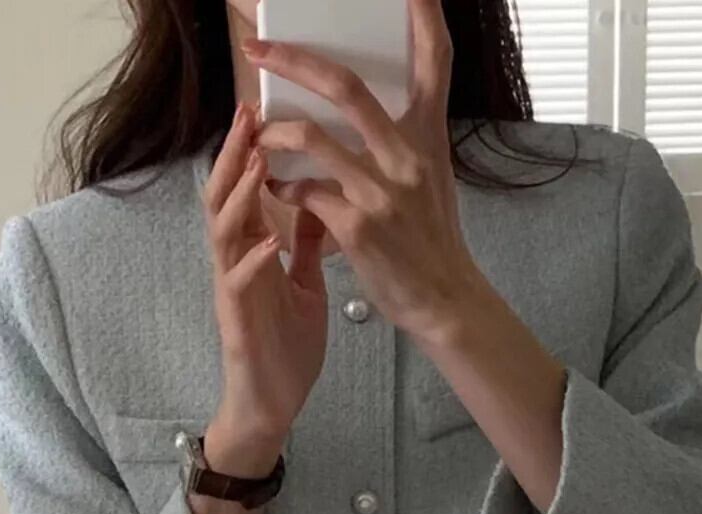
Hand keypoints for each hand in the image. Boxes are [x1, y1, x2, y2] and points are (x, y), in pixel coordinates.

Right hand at [203, 101, 329, 442]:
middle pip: (225, 198)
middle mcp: (236, 264)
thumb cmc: (287, 346)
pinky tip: (267, 239)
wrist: (274, 402)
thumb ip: (305, 248)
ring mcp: (233, 291)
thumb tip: (317, 204)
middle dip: (235, 157)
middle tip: (248, 115)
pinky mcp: (237, 321)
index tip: (263, 113)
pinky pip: (237, 284)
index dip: (250, 153)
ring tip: (257, 162)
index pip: (246, 192)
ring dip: (238, 196)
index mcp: (253, 253)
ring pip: (221, 232)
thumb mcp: (305, 287)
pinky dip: (251, 260)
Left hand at [243, 0, 489, 348]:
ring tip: (261, 138)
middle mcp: (408, 155)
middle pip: (346, 85)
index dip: (425, 14)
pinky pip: (304, 191)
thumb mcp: (432, 179)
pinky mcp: (358, 225)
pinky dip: (282, 188)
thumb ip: (402, 143)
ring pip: (311, 137)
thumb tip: (358, 117)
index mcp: (429, 136)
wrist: (444, 299)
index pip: (435, 60)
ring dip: (274, 134)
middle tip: (257, 48)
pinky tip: (278, 193)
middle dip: (293, 60)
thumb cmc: (432, 240)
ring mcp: (382, 190)